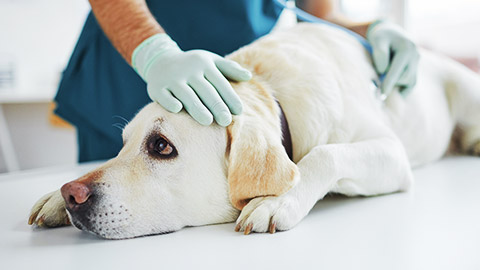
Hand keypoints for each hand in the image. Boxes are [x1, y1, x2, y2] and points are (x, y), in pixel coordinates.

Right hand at [132, 34, 251, 125]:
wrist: (160, 60)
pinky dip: (170, 101)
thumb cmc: (193, 65)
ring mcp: (172, 79)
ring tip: (208, 121)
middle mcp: (188, 70)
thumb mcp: (211, 61)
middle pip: (205, 90)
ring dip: (196, 107)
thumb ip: (230, 69)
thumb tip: (249, 76)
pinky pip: (164, 95)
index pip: (220, 82)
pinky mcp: (157, 87)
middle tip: (226, 121)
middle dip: (216, 105)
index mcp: (204, 64)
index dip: (229, 96)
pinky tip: (178, 109)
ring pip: (186, 94)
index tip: (239, 111)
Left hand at [367, 20, 419, 96]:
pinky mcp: (416, 68)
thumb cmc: (381, 37)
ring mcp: (417, 62)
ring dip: (396, 84)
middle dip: (390, 81)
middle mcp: (415, 56)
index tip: (382, 94)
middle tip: (377, 78)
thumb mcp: (377, 40)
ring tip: (385, 78)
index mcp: (407, 48)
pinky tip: (395, 93)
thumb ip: (380, 55)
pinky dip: (403, 89)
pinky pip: (412, 83)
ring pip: (409, 82)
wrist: (390, 32)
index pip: (397, 70)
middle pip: (404, 78)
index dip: (388, 83)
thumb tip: (384, 72)